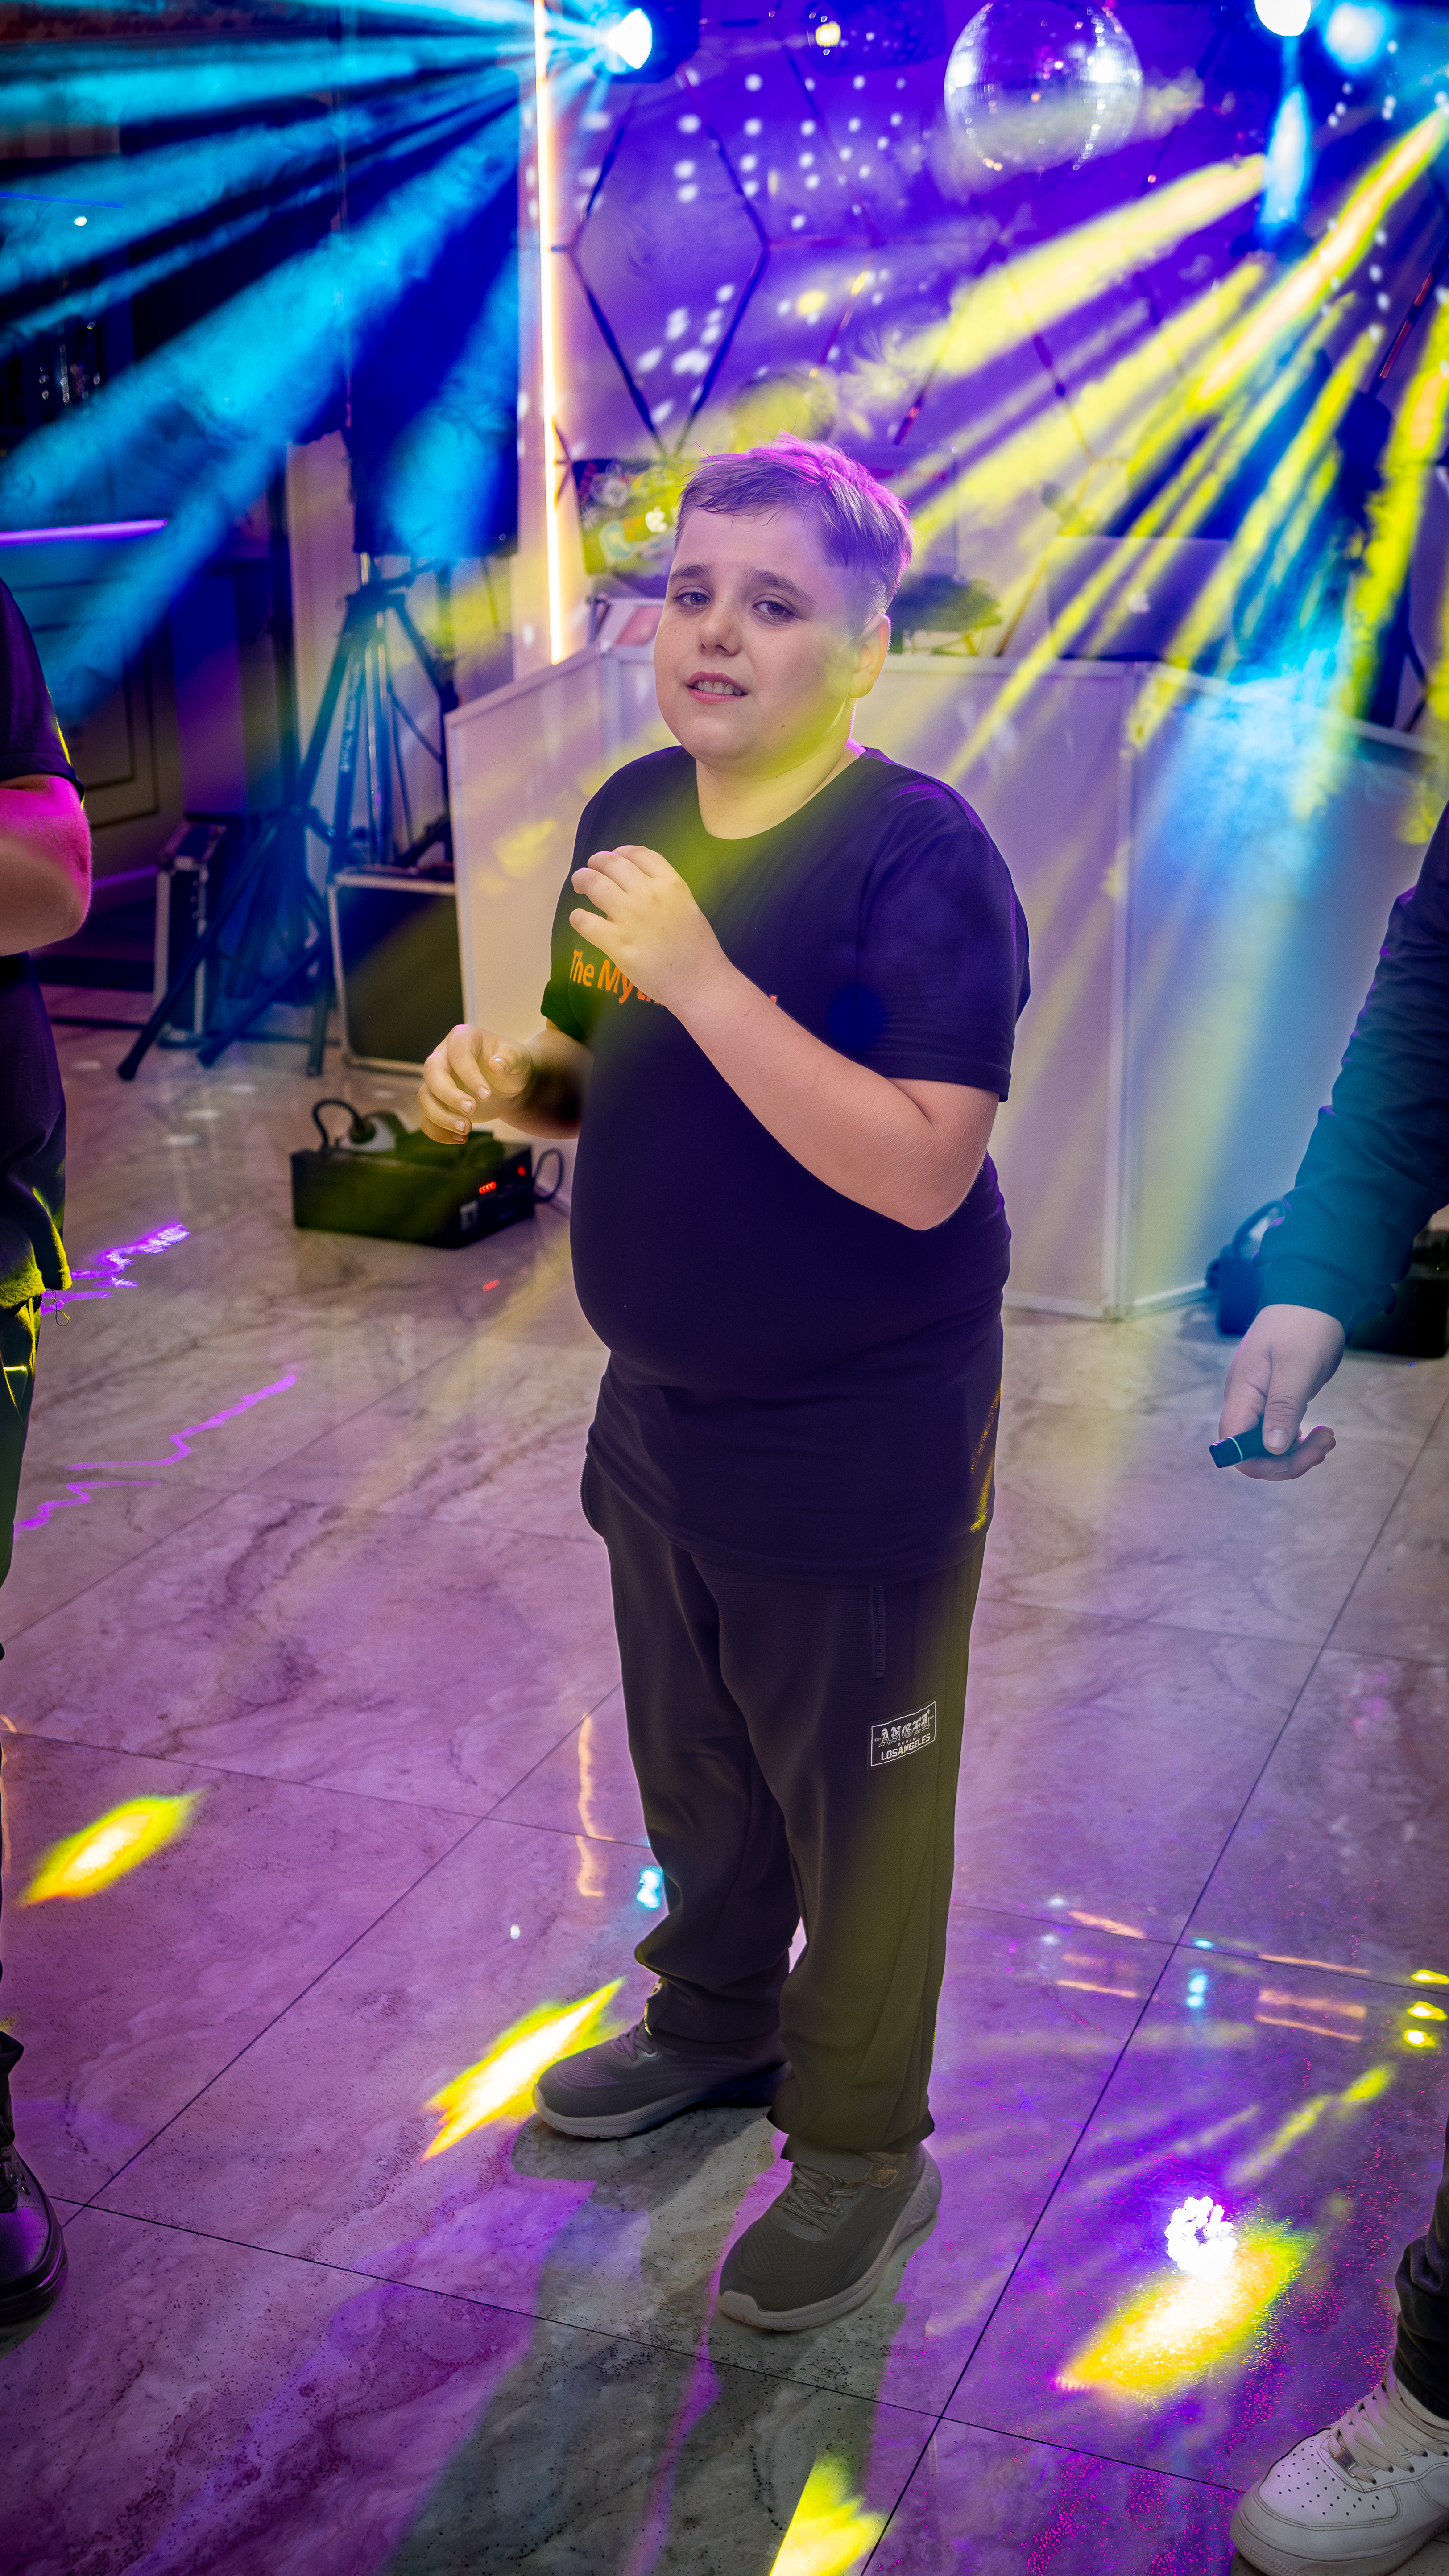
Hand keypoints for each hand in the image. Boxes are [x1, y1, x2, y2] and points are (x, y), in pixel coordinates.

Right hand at [417, 1023, 530, 1141]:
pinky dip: (439, 1132)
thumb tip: (496, 1065)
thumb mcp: (519, 1059)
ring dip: (441, 1117)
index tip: (486, 1095)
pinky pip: (427, 1119)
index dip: (469, 1076)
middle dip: (449, 1096)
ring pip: (424, 1098)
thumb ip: (511, 1059)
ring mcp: (437, 1081)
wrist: (508, 1084)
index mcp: (462, 1038)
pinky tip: (461, 1139)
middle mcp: (443, 1057)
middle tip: (471, 1111)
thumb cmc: (512, 1066)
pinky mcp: (437, 1102)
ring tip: (467, 1129)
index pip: (457, 1055)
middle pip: (431, 1074)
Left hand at [569, 844, 728, 1015]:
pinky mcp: (616, 943)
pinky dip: (578, 917)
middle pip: (611, 863)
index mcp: (670, 883)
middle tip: (589, 873)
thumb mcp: (687, 905)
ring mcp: (630, 918)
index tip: (613, 858)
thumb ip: (663, 891)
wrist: (699, 981)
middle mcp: (648, 894)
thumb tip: (634, 884)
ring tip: (580, 886)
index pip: (637, 853)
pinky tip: (580, 919)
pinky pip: (585, 921)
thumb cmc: (696, 947)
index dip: (620, 852)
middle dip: (595, 863)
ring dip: (582, 880)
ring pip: (593, 884)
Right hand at [1218, 1302, 1345, 1479]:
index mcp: (1242, 1392)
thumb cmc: (1304, 1326)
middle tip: (1324, 1444)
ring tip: (1327, 1438)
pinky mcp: (1274, 1399)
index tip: (1297, 1455)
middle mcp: (1244, 1401)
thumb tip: (1270, 1449)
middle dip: (1287, 1460)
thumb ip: (1282, 1407)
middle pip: (1250, 1452)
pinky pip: (1278, 1433)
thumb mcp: (1296, 1367)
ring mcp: (1258, 1401)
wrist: (1311, 1297)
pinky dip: (1298, 1441)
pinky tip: (1318, 1432)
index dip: (1259, 1462)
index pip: (1233, 1444)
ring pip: (1266, 1446)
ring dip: (1297, 1452)